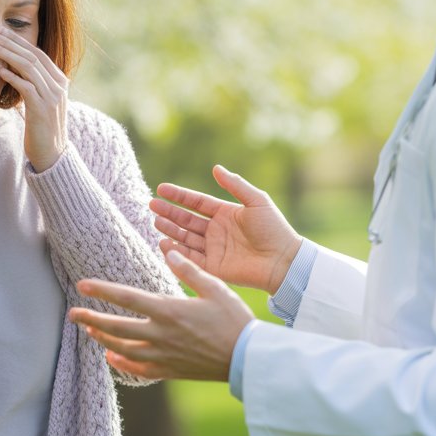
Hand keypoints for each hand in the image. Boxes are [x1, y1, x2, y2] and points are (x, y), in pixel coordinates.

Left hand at [0, 30, 67, 171]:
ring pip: (29, 67)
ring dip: (8, 56)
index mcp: (58, 80)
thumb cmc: (41, 128)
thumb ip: (33, 82)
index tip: (0, 32)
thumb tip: (14, 65)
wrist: (51, 155)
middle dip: (11, 43)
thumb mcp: (40, 101)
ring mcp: (53, 96)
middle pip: (33, 56)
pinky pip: (27, 87)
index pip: (37, 53)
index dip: (18, 41)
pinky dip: (13, 78)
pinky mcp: (44, 109)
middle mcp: (58, 85)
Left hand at [69, 250, 254, 380]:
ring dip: (103, 339)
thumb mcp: (215, 288)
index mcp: (169, 311)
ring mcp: (164, 356)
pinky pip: (139, 369)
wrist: (248, 359)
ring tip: (89, 330)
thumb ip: (189, 270)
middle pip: (117, 327)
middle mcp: (161, 335)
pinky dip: (122, 363)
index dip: (102, 290)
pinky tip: (112, 356)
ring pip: (123, 349)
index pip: (127, 298)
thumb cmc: (234, 320)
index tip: (82, 285)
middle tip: (72, 314)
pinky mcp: (170, 370)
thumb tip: (168, 250)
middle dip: (91, 319)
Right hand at [151, 165, 301, 294]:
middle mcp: (216, 231)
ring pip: (185, 238)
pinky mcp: (213, 267)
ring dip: (170, 229)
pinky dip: (177, 251)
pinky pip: (190, 258)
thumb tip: (216, 168)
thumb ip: (235, 185)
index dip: (179, 196)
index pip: (197, 202)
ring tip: (156, 221)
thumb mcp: (257, 200)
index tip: (161, 189)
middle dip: (169, 212)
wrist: (283, 260)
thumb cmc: (274, 228)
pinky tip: (164, 241)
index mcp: (225, 213)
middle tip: (151, 205)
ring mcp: (214, 249)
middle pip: (187, 219)